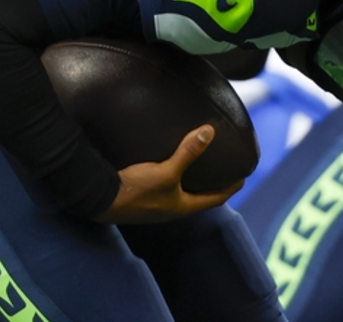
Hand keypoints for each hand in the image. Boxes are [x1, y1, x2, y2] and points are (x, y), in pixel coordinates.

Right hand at [93, 125, 241, 224]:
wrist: (100, 199)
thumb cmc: (136, 190)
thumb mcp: (166, 171)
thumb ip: (188, 152)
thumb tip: (209, 132)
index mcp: (182, 207)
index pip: (214, 200)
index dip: (230, 189)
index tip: (242, 179)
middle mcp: (171, 209)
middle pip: (198, 198)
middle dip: (211, 186)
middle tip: (222, 170)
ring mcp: (155, 206)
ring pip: (180, 193)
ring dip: (190, 182)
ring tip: (197, 166)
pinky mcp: (141, 197)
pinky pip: (164, 188)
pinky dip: (172, 177)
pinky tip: (166, 165)